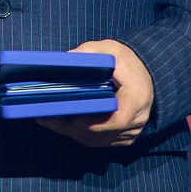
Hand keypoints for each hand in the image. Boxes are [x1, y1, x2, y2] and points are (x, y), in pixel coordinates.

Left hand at [38, 39, 154, 147]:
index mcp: (137, 97)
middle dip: (73, 127)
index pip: (119, 119)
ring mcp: (131, 131)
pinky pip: (99, 141)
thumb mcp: (110, 49)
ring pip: (97, 140)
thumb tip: (65, 59)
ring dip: (71, 133)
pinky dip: (79, 135)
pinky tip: (60, 124)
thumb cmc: (125, 61)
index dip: (96, 123)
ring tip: (47, 119)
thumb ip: (88, 52)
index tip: (75, 119)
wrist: (143, 74)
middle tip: (47, 117)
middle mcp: (137, 119)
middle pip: (102, 132)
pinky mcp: (123, 137)